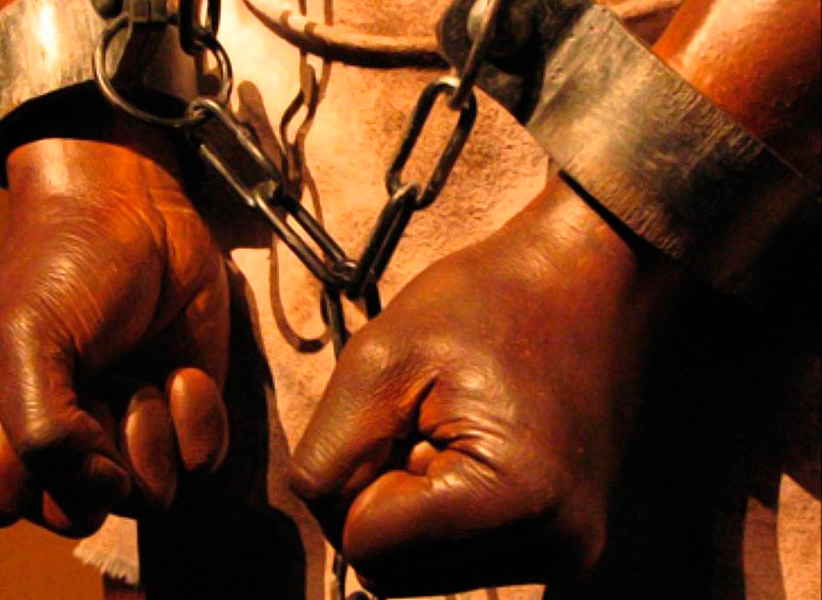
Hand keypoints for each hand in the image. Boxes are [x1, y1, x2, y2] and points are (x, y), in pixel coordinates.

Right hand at [0, 132, 229, 536]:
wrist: (140, 213)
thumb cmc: (64, 265)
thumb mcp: (28, 342)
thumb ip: (42, 434)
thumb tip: (103, 495)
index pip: (5, 500)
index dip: (39, 458)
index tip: (54, 390)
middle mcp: (51, 446)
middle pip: (81, 510)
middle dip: (102, 447)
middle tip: (104, 381)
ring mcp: (120, 436)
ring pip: (147, 496)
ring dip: (152, 429)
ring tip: (140, 370)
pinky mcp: (180, 420)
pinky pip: (201, 464)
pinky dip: (199, 420)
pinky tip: (183, 373)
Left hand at [291, 178, 687, 595]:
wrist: (591, 278)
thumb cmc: (486, 302)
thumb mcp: (379, 357)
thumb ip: (328, 458)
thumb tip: (326, 522)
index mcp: (513, 502)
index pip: (364, 546)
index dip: (354, 480)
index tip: (395, 416)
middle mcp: (557, 548)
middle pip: (392, 570)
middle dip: (381, 500)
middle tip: (422, 421)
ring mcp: (570, 552)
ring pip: (421, 569)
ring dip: (412, 509)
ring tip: (453, 431)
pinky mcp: (569, 545)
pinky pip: (459, 557)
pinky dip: (444, 513)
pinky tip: (476, 449)